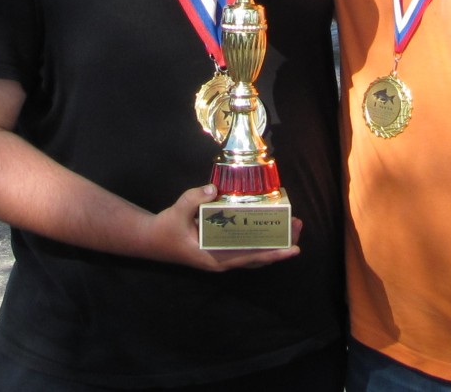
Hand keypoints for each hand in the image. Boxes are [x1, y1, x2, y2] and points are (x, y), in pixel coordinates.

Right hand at [147, 185, 302, 271]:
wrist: (151, 240)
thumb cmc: (166, 229)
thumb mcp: (177, 211)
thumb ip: (193, 199)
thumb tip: (213, 189)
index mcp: (215, 258)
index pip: (250, 257)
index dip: (273, 253)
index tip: (293, 249)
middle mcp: (222, 262)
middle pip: (259, 256)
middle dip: (281, 244)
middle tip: (298, 227)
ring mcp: (222, 258)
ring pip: (255, 254)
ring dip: (274, 243)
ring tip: (291, 227)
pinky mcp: (221, 251)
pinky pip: (247, 250)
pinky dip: (261, 241)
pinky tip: (270, 229)